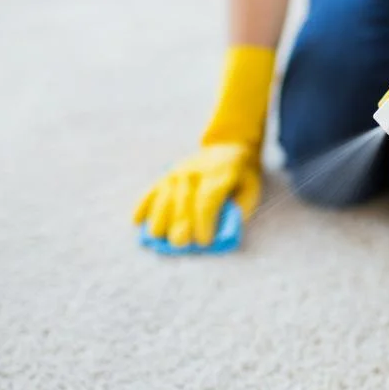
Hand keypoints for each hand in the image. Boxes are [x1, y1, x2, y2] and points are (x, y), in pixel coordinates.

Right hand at [133, 45, 274, 249]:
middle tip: (180, 244)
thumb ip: (239, 209)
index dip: (204, 222)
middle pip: (183, 200)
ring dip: (159, 217)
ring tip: (157, 236)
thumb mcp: (251, 189)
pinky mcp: (167, 174)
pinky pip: (151, 189)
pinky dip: (143, 205)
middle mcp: (196, 172)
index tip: (204, 241)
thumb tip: (222, 231)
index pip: (207, 200)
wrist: (228, 146)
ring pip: (164, 195)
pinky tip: (137, 221)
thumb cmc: (242, 176)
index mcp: (220, 175)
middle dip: (180, 224)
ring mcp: (178, 171)